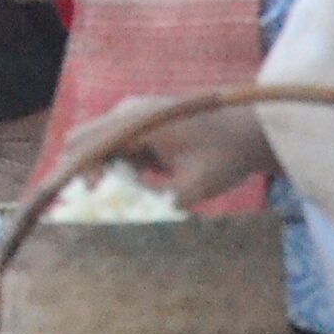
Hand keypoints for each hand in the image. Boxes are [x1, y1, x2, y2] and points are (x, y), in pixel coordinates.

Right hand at [46, 94, 272, 208]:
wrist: (253, 131)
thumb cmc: (224, 158)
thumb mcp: (191, 189)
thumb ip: (155, 203)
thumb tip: (127, 220)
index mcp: (136, 121)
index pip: (87, 145)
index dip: (81, 175)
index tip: (90, 203)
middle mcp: (128, 112)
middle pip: (86, 140)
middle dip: (84, 172)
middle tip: (96, 204)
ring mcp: (136, 116)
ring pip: (101, 145)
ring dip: (102, 171)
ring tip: (116, 201)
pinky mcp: (146, 125)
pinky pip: (120, 146)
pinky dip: (118, 167)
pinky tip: (134, 189)